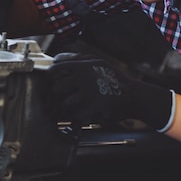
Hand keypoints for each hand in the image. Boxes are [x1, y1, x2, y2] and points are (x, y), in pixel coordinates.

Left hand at [47, 53, 174, 130]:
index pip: (55, 70)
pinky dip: (75, 121)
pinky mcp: (95, 106)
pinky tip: (78, 120)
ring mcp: (90, 91)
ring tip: (62, 115)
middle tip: (51, 107)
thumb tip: (56, 59)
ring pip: (64, 104)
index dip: (47, 81)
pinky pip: (76, 116)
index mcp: (83, 65)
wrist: (133, 95)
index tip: (47, 89)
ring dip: (62, 111)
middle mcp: (85, 76)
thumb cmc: (113, 79)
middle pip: (56, 89)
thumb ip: (77, 59)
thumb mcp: (97, 62)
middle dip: (52, 100)